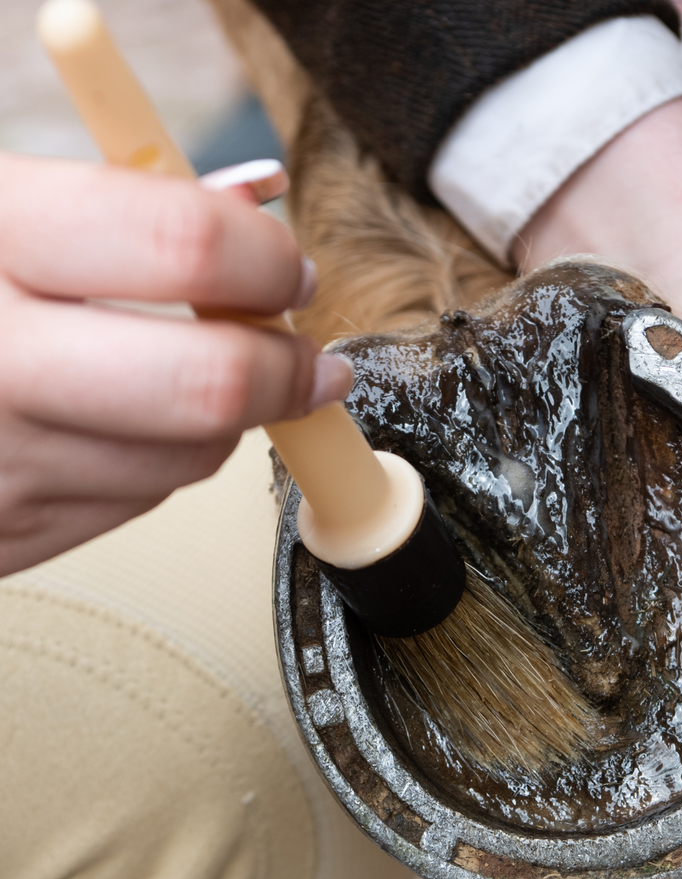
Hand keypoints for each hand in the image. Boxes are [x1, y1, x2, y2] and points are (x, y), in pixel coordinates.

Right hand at [0, 153, 351, 575]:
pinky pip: (135, 499)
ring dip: (221, 416)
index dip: (264, 256)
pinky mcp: (2, 535)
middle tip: (304, 352)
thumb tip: (253, 198)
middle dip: (285, 368)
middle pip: (211, 384)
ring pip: (190, 456)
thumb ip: (115, 195)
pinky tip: (114, 419)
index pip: (184, 244)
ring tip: (193, 371)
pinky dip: (153, 457)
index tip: (286, 265)